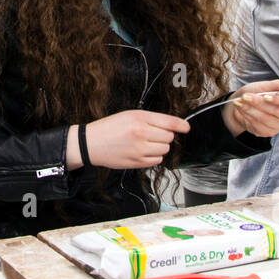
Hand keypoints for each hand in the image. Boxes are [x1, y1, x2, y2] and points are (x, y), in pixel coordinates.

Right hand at [69, 110, 191, 169]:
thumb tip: (173, 127)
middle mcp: (141, 133)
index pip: (168, 122)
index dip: (181, 125)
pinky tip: (141, 152)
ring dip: (159, 147)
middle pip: (169, 137)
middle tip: (151, 134)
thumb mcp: (129, 115)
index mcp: (139, 118)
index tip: (186, 127)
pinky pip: (157, 161)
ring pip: (164, 149)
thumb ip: (151, 119)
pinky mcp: (137, 162)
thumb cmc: (110, 128)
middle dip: (163, 136)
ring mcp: (139, 149)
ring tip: (144, 143)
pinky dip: (153, 157)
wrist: (91, 143)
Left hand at [221, 79, 278, 137]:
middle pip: (278, 110)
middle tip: (245, 96)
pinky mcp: (270, 132)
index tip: (266, 96)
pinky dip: (247, 115)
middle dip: (260, 103)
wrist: (243, 104)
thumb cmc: (256, 92)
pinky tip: (241, 108)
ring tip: (240, 101)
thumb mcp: (265, 85)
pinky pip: (258, 125)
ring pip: (266, 119)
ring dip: (250, 109)